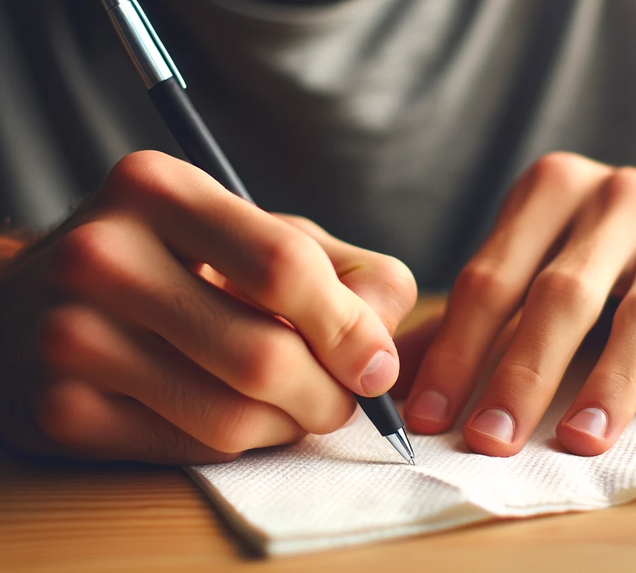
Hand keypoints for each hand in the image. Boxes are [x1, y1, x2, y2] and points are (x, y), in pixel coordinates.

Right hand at [0, 151, 415, 463]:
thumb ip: (346, 274)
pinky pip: (188, 450)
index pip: (284, 267)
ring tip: (293, 405)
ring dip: (287, 425)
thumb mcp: (260, 235)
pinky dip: (236, 445)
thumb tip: (383, 353)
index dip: (350, 329)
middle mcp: (103, 253)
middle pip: (263, 355)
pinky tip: (235, 412)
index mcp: (159, 189)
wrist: (49, 294)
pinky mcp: (59, 408)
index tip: (376, 367)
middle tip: (340, 398)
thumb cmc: (179, 260)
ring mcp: (71, 334)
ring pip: (230, 418)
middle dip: (328, 395)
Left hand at [401, 152, 635, 455]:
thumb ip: (472, 310)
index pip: (491, 279)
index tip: (430, 416)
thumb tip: (404, 378)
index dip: (457, 351)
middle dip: (522, 375)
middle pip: (562, 297)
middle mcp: (617, 199)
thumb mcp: (525, 249)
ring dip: (609, 385)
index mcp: (550, 189)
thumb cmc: (583, 241)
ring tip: (577, 441)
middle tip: (490, 439)